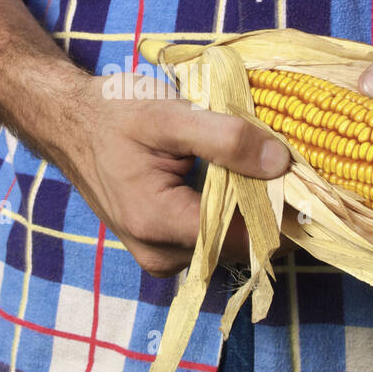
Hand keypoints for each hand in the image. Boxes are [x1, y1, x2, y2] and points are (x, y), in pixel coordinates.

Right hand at [57, 72, 291, 278]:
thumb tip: (281, 161)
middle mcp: (161, 254)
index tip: (302, 174)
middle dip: (266, 205)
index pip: (244, 235)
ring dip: (249, 207)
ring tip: (256, 164)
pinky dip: (229, 211)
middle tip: (283, 160)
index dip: (279, 207)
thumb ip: (225, 138)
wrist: (70, 123)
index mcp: (159, 224)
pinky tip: (233, 178)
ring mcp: (161, 257)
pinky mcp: (163, 250)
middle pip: (239, 242)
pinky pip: (212, 238)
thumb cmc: (113, 114)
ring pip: (229, 242)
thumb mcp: (169, 114)